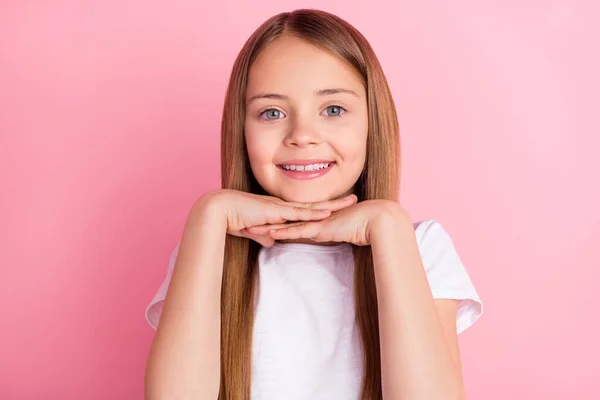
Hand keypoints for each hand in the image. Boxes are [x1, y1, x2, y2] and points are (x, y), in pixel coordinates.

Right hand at [195, 189, 357, 246]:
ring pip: (311, 206)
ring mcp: (281, 208)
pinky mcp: (275, 212)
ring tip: (349, 202)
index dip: (322, 208)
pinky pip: (298, 213)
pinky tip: (327, 212)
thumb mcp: (254, 231)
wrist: (220, 211)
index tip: (338, 207)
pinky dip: (313, 213)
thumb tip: (272, 242)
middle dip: (335, 202)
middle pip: (314, 204)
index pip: (306, 209)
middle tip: (354, 198)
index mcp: (280, 210)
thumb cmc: (234, 219)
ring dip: (331, 205)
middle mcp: (284, 206)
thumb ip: (264, 235)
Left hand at [246, 198, 407, 245]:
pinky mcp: (321, 228)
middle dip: (263, 222)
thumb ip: (327, 233)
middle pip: (282, 220)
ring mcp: (316, 222)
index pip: (288, 221)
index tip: (256, 223)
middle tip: (245, 223)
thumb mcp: (338, 231)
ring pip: (286, 225)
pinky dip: (285, 232)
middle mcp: (312, 219)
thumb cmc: (361, 226)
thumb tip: (318, 236)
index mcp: (314, 220)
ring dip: (268, 228)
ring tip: (250, 229)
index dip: (272, 222)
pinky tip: (272, 234)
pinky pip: (300, 231)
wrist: (375, 220)